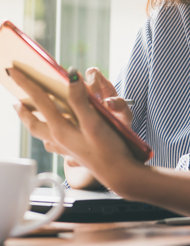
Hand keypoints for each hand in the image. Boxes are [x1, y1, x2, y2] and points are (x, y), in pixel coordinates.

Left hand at [11, 67, 140, 194]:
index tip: (13, 71)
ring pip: (42, 133)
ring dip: (33, 122)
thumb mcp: (95, 122)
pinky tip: (54, 135)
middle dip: (23, 110)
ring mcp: (66, 148)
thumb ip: (80, 99)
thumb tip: (71, 76)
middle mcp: (59, 139)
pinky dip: (48, 134)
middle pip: (34, 122)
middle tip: (15, 101)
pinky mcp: (75, 153)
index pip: (40, 101)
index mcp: (61, 129)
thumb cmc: (109, 149)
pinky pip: (54, 142)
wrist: (119, 174)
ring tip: (29, 115)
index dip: (26, 84)